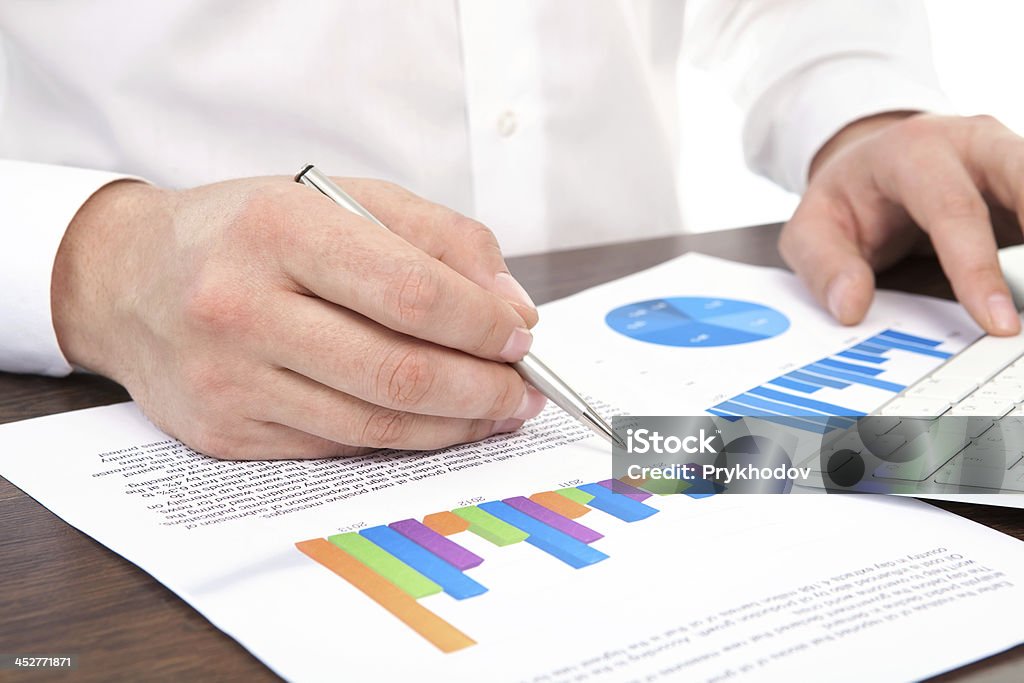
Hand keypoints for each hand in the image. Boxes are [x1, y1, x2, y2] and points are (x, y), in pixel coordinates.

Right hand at [52, 177, 546, 458]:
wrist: (131, 279)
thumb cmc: (249, 232)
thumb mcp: (342, 199)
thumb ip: (439, 239)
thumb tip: (512, 309)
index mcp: (277, 228)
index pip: (410, 291)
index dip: (482, 323)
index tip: (520, 336)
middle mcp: (241, 306)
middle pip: (398, 371)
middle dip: (482, 388)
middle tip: (522, 389)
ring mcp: (228, 378)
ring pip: (374, 424)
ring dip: (454, 425)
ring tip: (493, 410)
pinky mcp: (224, 432)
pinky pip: (338, 447)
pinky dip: (401, 439)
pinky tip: (433, 422)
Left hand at [780, 112, 1023, 334]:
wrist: (871, 157)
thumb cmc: (847, 197)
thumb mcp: (811, 228)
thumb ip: (825, 267)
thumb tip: (851, 307)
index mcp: (913, 154)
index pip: (953, 211)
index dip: (977, 269)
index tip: (999, 322)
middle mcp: (971, 143)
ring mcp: (1008, 154)